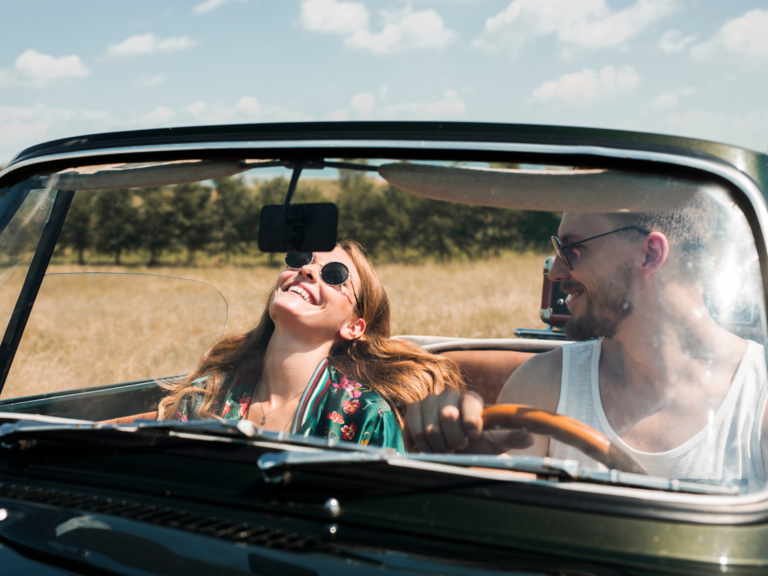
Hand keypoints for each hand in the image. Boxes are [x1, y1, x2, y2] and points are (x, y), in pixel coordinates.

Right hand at [404, 389, 533, 453]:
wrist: (452, 451)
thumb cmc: (477, 445)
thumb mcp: (496, 443)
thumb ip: (512, 438)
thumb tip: (529, 436)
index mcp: (471, 399)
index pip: (469, 402)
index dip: (470, 420)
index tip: (473, 436)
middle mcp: (449, 395)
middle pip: (447, 416)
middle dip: (454, 439)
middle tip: (458, 447)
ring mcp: (429, 401)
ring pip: (430, 427)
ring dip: (438, 446)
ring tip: (446, 450)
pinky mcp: (413, 410)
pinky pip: (414, 429)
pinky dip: (422, 446)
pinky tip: (430, 449)